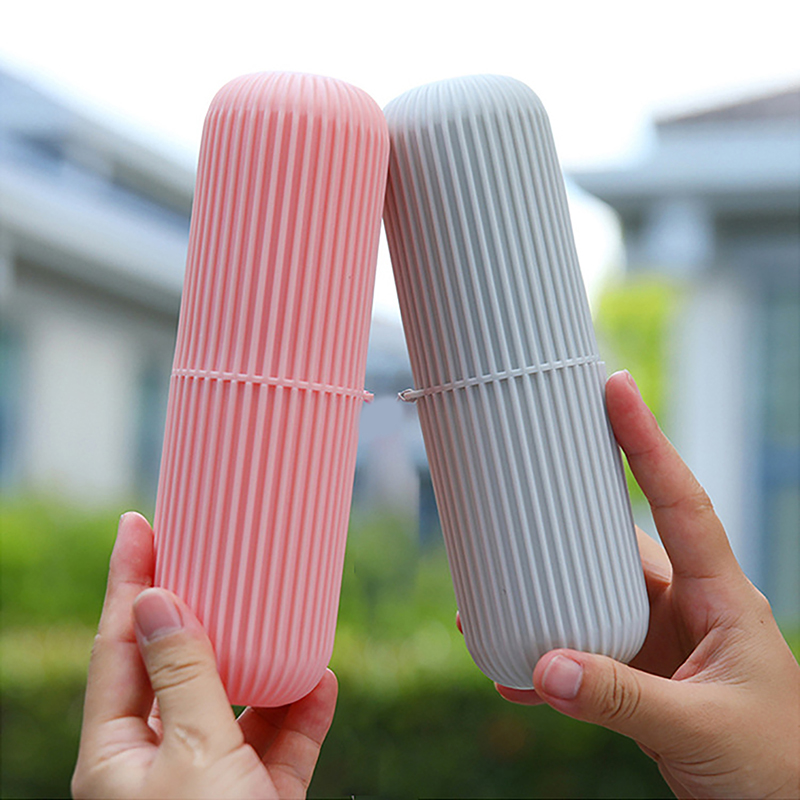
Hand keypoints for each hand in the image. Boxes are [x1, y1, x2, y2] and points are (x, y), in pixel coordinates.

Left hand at [72, 512, 336, 799]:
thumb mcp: (195, 754)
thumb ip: (182, 677)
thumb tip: (157, 601)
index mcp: (117, 756)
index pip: (117, 647)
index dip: (126, 581)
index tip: (138, 524)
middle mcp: (159, 763)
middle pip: (176, 667)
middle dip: (199, 612)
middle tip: (212, 554)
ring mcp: (211, 781)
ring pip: (236, 704)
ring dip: (264, 663)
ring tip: (279, 612)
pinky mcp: (259, 797)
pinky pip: (282, 741)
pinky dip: (303, 710)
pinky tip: (321, 679)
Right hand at [496, 370, 799, 799]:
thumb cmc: (776, 770)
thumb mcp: (701, 730)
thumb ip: (621, 701)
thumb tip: (543, 668)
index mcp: (722, 597)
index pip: (681, 501)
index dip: (648, 442)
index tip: (617, 388)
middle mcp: (690, 607)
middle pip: (622, 539)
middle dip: (572, 515)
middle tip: (524, 480)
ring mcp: (664, 642)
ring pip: (596, 595)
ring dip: (548, 596)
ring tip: (491, 593)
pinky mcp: (644, 677)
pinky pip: (587, 654)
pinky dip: (550, 664)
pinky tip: (514, 674)